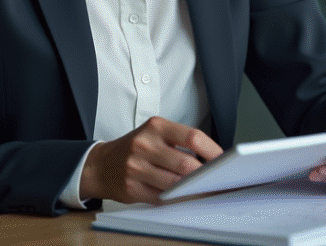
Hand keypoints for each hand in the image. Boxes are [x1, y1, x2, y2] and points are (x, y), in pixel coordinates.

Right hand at [80, 116, 223, 204]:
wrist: (101, 164)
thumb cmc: (135, 147)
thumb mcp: (155, 133)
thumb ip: (180, 142)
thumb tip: (212, 159)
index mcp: (156, 127)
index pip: (193, 137)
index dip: (213, 151)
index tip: (224, 160)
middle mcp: (144, 145)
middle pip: (186, 164)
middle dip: (205, 175)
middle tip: (218, 180)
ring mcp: (136, 167)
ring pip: (174, 184)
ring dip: (192, 189)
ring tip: (204, 189)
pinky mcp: (131, 188)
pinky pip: (161, 197)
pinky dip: (176, 199)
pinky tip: (184, 197)